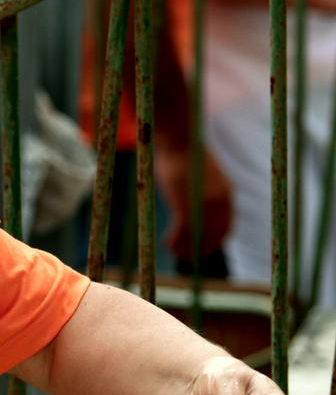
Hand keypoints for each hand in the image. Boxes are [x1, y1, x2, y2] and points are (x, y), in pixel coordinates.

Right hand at [154, 144, 231, 260]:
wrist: (179, 139)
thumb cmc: (186, 154)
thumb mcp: (203, 176)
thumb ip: (206, 192)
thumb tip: (198, 203)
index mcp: (227, 194)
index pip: (226, 226)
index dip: (215, 240)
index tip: (204, 248)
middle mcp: (220, 203)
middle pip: (213, 236)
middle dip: (199, 249)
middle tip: (185, 255)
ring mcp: (203, 206)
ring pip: (196, 238)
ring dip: (184, 248)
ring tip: (172, 250)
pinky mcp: (186, 207)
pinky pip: (182, 234)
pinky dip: (174, 242)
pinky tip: (166, 243)